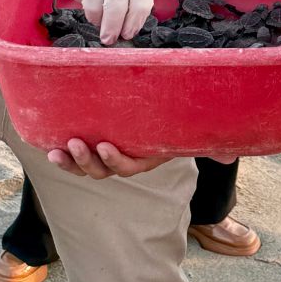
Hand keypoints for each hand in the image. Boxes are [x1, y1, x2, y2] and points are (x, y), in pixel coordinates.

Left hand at [47, 140, 237, 178]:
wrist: (162, 110)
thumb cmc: (177, 122)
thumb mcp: (193, 133)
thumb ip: (210, 146)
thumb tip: (230, 158)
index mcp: (148, 157)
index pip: (132, 166)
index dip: (117, 160)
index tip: (107, 145)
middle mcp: (127, 159)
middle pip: (104, 171)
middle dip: (88, 161)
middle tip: (78, 144)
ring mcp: (108, 155)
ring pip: (88, 168)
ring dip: (72, 162)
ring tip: (59, 150)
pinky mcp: (95, 145)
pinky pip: (77, 159)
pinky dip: (64, 157)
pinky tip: (50, 147)